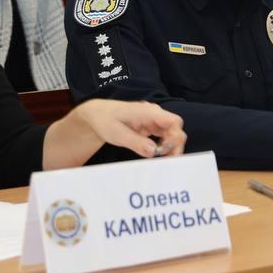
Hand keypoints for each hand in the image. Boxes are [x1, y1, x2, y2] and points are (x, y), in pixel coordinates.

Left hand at [72, 99, 186, 158]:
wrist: (97, 115)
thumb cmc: (105, 120)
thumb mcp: (117, 133)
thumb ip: (136, 142)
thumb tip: (154, 151)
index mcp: (148, 112)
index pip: (173, 121)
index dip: (176, 137)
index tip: (166, 151)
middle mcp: (154, 115)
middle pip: (176, 128)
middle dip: (175, 145)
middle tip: (167, 160)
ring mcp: (153, 121)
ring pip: (172, 133)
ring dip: (171, 147)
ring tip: (163, 160)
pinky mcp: (151, 128)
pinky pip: (164, 137)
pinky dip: (164, 147)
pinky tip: (158, 155)